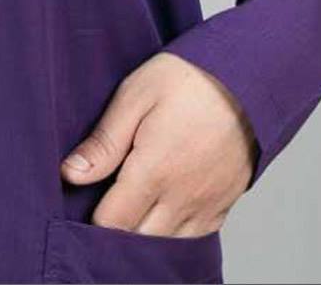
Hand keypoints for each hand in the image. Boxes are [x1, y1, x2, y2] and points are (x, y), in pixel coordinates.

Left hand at [61, 52, 256, 237]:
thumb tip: (70, 174)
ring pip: (167, 244)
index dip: (90, 215)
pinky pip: (195, 237)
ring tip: (130, 200)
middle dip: (115, 226)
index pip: (110, 223)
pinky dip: (173, 230)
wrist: (250, 76)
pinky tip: (161, 204)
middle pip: (137, 240)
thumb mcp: (135, 97)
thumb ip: (103, 142)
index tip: (82, 194)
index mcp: (154, 172)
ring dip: (144, 231)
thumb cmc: (187, 78)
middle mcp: (182, 198)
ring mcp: (207, 205)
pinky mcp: (225, 204)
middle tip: (102, 196)